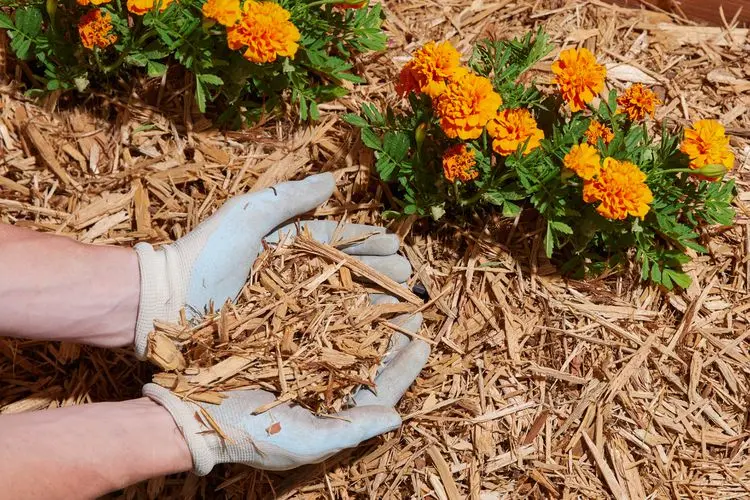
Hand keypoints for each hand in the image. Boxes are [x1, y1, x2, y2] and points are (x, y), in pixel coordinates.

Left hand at [133, 173, 409, 358]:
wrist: (164, 303)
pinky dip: (346, 331)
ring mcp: (284, 305)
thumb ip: (290, 198)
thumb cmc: (203, 254)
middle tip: (409, 275)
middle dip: (377, 271)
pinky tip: (369, 335)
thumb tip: (334, 179)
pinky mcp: (277, 334)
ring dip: (370, 301)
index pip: (335, 239)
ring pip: (336, 301)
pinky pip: (318, 331)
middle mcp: (289, 274)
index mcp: (284, 243)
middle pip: (343, 270)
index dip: (366, 241)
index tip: (395, 244)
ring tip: (400, 304)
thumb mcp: (246, 215)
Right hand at [143, 295, 428, 473]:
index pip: (379, 385)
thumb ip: (353, 429)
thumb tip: (398, 418)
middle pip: (367, 351)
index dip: (405, 366)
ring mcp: (300, 354)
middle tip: (415, 303)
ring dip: (368, 306)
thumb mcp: (305, 440)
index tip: (425, 341)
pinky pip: (312, 310)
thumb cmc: (248, 436)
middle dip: (392, 329)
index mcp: (332, 406)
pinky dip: (331, 293)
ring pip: (344, 326)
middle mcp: (321, 378)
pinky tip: (346, 277)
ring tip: (390, 284)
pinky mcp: (278, 332)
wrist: (189, 412)